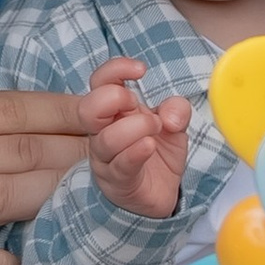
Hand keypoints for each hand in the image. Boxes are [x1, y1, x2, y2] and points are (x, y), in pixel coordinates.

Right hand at [83, 54, 192, 218]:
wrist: (160, 195)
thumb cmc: (158, 154)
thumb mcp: (174, 125)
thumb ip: (176, 110)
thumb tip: (171, 114)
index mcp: (114, 111)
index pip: (100, 82)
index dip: (115, 69)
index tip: (141, 70)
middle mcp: (103, 133)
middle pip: (88, 108)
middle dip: (115, 98)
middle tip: (138, 105)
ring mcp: (107, 159)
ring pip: (105, 139)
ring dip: (135, 127)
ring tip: (156, 129)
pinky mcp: (118, 182)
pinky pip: (121, 165)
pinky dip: (136, 152)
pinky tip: (149, 146)